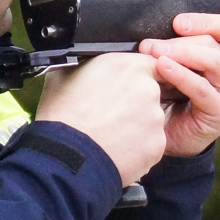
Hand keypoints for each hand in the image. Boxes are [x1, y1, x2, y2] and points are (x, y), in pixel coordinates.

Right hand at [35, 52, 167, 186]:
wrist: (65, 155)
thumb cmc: (62, 115)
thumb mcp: (67, 73)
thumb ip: (90, 65)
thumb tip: (88, 64)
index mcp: (130, 67)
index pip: (150, 65)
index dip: (138, 77)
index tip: (127, 87)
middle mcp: (148, 90)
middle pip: (150, 94)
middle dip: (135, 103)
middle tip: (112, 114)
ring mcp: (155, 119)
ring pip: (150, 120)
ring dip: (136, 126)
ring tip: (110, 134)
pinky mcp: (156, 145)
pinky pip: (149, 144)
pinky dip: (136, 148)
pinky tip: (116, 148)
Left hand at [139, 13, 219, 157]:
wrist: (165, 136)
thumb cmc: (169, 97)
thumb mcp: (174, 65)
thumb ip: (173, 47)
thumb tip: (152, 30)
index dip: (206, 21)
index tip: (177, 23)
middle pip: (215, 45)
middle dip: (180, 42)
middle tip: (149, 45)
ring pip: (214, 61)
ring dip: (181, 54)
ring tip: (154, 54)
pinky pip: (203, 88)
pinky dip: (182, 76)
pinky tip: (163, 69)